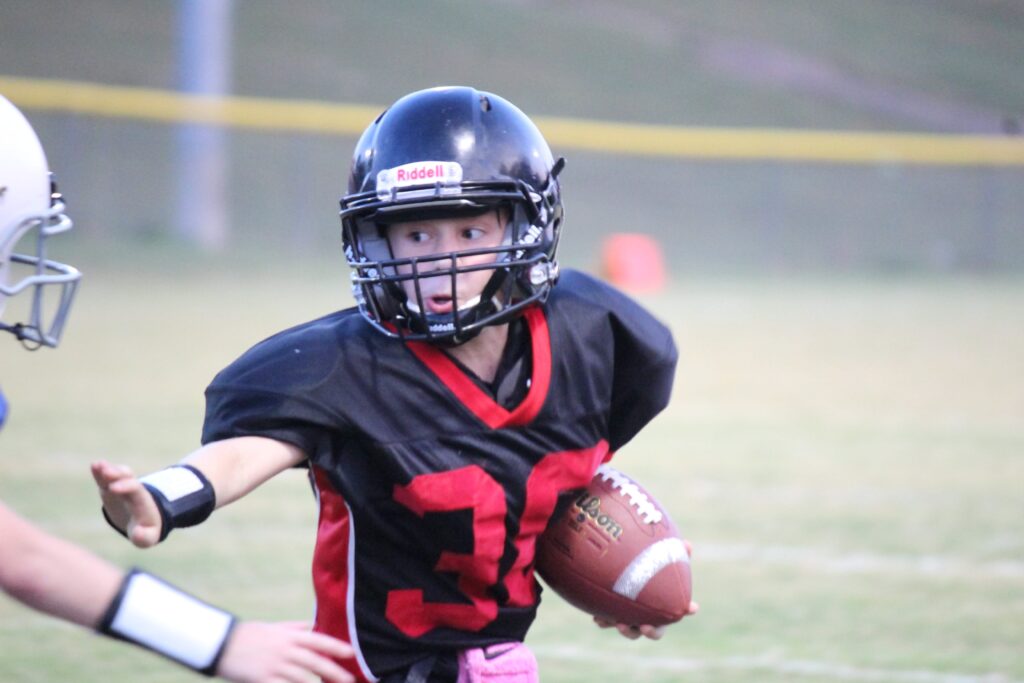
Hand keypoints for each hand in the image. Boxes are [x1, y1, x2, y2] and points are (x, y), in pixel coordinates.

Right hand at [90, 461, 161, 547]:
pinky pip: (105, 478)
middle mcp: (132, 490)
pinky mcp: (109, 488)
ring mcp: (121, 487)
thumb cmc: (145, 529)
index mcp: (141, 501)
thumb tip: (137, 534)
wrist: (143, 519)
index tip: (113, 488)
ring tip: (97, 465)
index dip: (125, 487)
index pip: (135, 490)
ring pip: (117, 474)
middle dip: (117, 475)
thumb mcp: (148, 537)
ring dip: (108, 469)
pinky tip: (94, 465)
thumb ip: (144, 537)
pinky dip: (100, 471)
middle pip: (127, 478)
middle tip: (106, 473)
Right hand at [216, 621, 354, 682]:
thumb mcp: (274, 627)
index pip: (318, 640)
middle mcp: (285, 650)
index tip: (351, 653)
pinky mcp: (262, 679)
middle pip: (314, 662)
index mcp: (289, 636)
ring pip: (302, 678)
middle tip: (350, 680)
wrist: (221, 644)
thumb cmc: (250, 634)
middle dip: (334, 672)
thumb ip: (295, 628)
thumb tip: (314, 625)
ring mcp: (274, 666)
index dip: (335, 646)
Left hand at [594, 539, 698, 639]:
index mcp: (663, 607)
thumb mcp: (660, 560)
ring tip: (619, 622)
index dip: (686, 611)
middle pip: (654, 632)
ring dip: (626, 630)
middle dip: (651, 631)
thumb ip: (674, 554)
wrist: (619, 571)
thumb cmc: (647, 568)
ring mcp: (630, 620)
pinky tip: (598, 618)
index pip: (677, 612)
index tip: (691, 608)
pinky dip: (604, 621)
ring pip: (630, 632)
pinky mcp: (612, 616)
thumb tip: (688, 544)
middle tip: (646, 626)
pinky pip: (608, 622)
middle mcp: (648, 618)